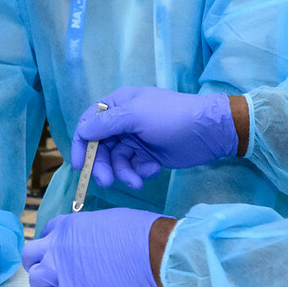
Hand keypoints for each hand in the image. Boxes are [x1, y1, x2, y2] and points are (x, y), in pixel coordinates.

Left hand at [21, 208, 164, 286]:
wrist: (157, 255)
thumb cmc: (143, 233)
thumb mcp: (110, 221)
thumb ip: (92, 231)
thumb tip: (95, 242)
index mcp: (69, 225)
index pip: (47, 233)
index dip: (53, 245)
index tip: (62, 254)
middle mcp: (59, 246)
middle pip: (31, 256)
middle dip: (38, 265)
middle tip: (52, 275)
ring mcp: (63, 272)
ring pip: (36, 281)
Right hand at [75, 87, 241, 187]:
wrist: (208, 131)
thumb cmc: (170, 117)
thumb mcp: (135, 116)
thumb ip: (106, 124)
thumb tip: (82, 131)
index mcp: (117, 105)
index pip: (89, 124)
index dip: (81, 144)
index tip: (79, 165)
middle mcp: (123, 122)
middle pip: (100, 147)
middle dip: (102, 165)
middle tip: (107, 181)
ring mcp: (135, 139)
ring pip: (116, 161)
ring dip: (123, 172)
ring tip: (136, 181)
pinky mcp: (148, 155)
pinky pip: (133, 167)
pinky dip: (140, 171)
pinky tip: (153, 170)